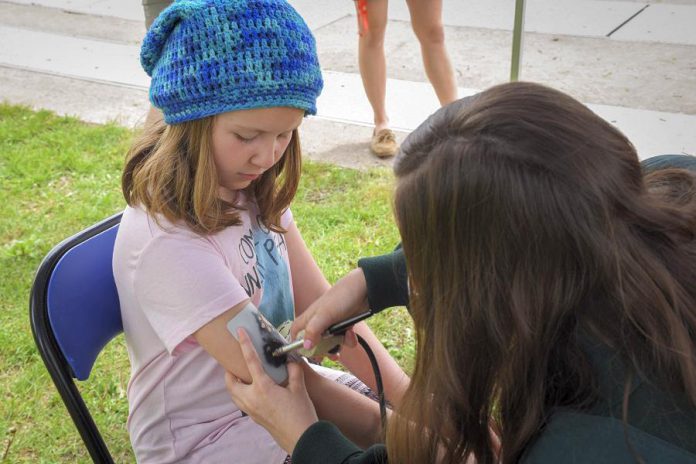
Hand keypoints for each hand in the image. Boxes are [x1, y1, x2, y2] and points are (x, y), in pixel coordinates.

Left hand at [226, 329, 317, 453]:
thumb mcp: (299, 388)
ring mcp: (251, 410)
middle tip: (237, 362)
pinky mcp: (254, 418)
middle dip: (230, 371)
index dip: (245, 344)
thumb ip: (293, 371)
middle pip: (231, 382)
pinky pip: (242, 403)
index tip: (239, 332)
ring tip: (244, 377)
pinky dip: (242, 394)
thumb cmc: (300, 413)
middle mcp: (251, 399)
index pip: (250, 361)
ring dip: (235, 384)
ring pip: (234, 394)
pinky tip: (255, 392)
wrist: (301, 438)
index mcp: (262, 388)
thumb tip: (290, 360)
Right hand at [291, 268, 368, 349]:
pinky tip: (352, 334)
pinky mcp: (344, 326)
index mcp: (309, 317)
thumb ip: (313, 330)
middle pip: (314, 342)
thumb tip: (305, 347)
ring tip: (343, 344)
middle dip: (322, 350)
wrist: (364, 289)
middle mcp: (318, 321)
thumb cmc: (341, 297)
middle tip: (327, 355)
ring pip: (330, 342)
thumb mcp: (325, 314)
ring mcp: (331, 324)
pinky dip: (348, 339)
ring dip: (337, 346)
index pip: (296, 332)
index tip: (305, 352)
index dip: (297, 343)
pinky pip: (343, 339)